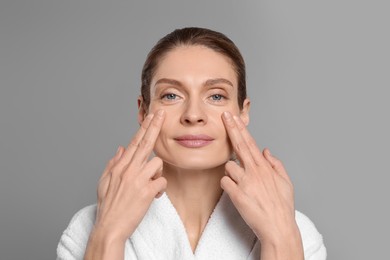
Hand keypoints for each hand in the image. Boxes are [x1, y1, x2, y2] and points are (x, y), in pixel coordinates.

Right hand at [93, 110, 166, 242]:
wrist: (109, 227)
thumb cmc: (108, 206)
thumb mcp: (105, 182)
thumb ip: (113, 163)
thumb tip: (121, 148)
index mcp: (120, 166)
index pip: (134, 142)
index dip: (144, 127)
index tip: (151, 116)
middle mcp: (128, 169)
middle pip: (145, 143)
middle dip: (155, 126)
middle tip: (162, 113)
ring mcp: (137, 179)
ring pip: (158, 163)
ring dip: (157, 174)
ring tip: (150, 185)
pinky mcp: (146, 191)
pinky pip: (162, 182)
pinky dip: (160, 189)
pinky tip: (153, 196)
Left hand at [220, 112, 302, 257]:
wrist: (278, 227)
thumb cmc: (282, 206)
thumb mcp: (285, 182)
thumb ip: (275, 164)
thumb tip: (266, 150)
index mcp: (265, 167)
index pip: (250, 142)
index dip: (241, 128)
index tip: (234, 117)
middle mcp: (254, 171)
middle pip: (239, 145)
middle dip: (231, 128)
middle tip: (224, 116)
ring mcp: (245, 182)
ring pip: (228, 166)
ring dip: (232, 172)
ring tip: (242, 184)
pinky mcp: (237, 195)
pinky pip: (224, 182)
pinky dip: (228, 185)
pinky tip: (236, 192)